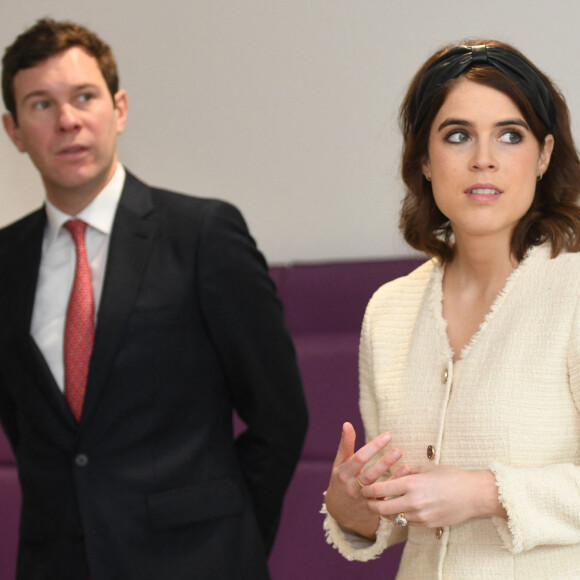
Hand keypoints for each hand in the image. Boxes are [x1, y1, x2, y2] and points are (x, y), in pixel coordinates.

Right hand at [324, 422, 410, 538]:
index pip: (359, 458)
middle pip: (369, 474)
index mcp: (344, 473)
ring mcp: (363, 499)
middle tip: (398, 450)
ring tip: (407, 465)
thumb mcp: (340, 463)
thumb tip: (347, 424)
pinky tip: (406, 479)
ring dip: (393, 477)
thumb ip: (345, 444)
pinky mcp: (372, 509)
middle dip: (384, 463)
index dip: (373, 447)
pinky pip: (386, 499)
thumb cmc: (341, 480)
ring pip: (379, 489)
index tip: (387, 435)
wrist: (339, 511)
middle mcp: (352, 487)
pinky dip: (396, 489)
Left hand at [360, 464, 505, 527]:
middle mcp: (413, 501)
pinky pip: (407, 523)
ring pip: (394, 518)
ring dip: (386, 513)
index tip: (364, 488)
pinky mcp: (427, 525)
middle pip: (382, 509)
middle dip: (371, 505)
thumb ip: (409, 471)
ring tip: (384, 504)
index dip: (369, 490)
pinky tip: (402, 509)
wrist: (474, 494)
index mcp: (411, 483)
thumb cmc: (451, 476)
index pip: (381, 490)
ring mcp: (421, 516)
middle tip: (368, 501)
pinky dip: (401, 517)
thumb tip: (396, 471)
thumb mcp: (427, 468)